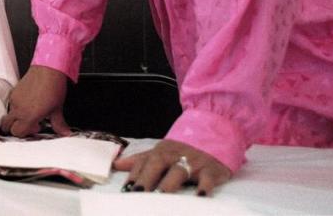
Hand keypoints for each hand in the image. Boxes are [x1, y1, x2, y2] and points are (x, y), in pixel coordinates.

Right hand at [0, 65, 70, 136]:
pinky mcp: (14, 91)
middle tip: (30, 123)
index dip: (26, 133)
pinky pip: (11, 103)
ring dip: (17, 117)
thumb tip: (65, 132)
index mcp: (28, 116)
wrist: (48, 69)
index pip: (18, 132)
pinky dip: (17, 106)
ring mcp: (14, 99)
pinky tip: (29, 102)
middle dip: (16, 127)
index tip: (37, 128)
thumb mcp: (57, 109)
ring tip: (30, 112)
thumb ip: (59, 124)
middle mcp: (18, 109)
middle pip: (7, 126)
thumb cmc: (53, 87)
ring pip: (9, 114)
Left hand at [114, 139, 230, 195]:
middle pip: (157, 164)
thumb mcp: (162, 150)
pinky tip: (199, 198)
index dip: (133, 176)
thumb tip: (116, 165)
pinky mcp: (211, 170)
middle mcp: (175, 155)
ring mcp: (193, 162)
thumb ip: (140, 160)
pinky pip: (207, 179)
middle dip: (147, 179)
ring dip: (168, 184)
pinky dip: (204, 188)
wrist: (216, 134)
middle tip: (138, 194)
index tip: (125, 191)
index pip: (143, 162)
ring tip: (160, 197)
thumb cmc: (184, 149)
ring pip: (179, 171)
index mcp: (161, 151)